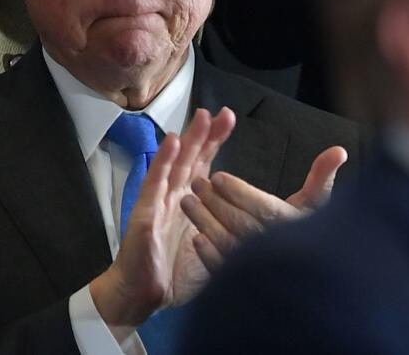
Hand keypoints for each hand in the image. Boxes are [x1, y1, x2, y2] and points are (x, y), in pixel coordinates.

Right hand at [89, 108, 234, 328]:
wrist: (143, 296)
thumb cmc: (178, 272)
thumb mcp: (215, 247)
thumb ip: (233, 230)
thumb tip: (265, 222)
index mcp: (193, 201)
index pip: (205, 164)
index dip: (216, 141)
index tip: (231, 119)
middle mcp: (176, 196)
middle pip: (193, 158)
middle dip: (207, 134)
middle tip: (224, 112)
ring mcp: (160, 202)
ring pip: (176, 164)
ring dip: (189, 140)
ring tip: (202, 116)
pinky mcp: (147, 214)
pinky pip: (155, 184)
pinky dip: (162, 161)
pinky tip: (170, 142)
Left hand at [182, 146, 348, 271]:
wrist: (309, 280)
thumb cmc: (308, 235)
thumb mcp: (316, 205)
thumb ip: (322, 177)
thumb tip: (339, 150)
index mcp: (294, 226)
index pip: (263, 207)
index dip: (239, 191)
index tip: (218, 177)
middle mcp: (277, 247)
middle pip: (242, 222)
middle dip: (216, 201)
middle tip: (198, 184)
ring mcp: (259, 268)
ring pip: (228, 243)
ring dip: (206, 222)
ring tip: (188, 203)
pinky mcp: (244, 286)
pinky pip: (224, 270)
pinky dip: (209, 254)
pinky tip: (196, 239)